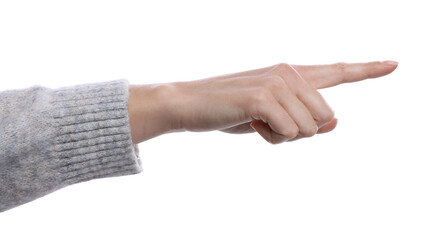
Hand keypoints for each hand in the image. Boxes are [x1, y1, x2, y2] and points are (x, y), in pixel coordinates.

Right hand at [128, 61, 397, 143]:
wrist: (189, 103)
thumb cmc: (231, 111)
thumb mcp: (272, 118)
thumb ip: (305, 118)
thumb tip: (336, 124)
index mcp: (292, 74)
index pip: (335, 71)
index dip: (366, 69)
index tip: (393, 64)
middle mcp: (289, 72)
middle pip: (326, 118)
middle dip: (300, 131)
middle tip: (266, 123)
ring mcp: (277, 82)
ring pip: (310, 129)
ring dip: (282, 136)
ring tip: (254, 121)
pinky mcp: (263, 96)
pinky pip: (289, 133)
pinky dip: (270, 137)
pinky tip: (248, 122)